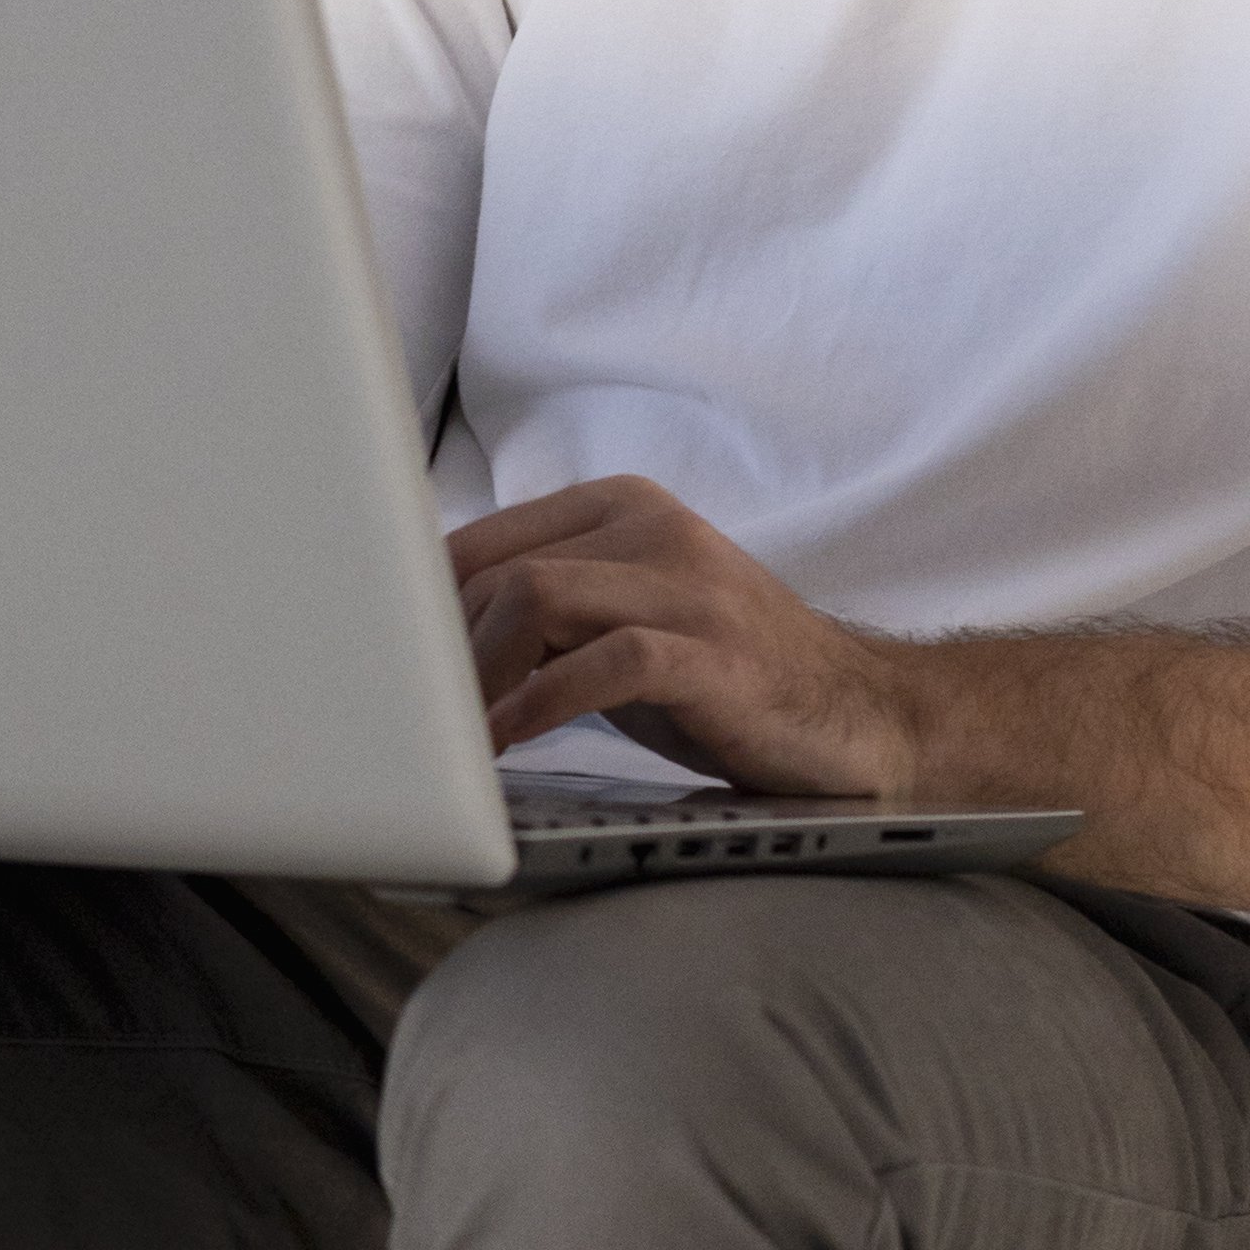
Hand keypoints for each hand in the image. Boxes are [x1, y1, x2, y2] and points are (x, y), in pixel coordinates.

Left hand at [450, 478, 917, 792]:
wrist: (865, 714)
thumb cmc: (725, 674)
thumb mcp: (623, 621)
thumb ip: (543, 612)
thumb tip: (426, 641)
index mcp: (619, 508)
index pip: (475, 542)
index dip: (416, 612)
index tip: (384, 673)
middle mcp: (651, 528)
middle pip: (495, 572)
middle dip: (440, 655)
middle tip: (414, 725)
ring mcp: (687, 587)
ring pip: (536, 598)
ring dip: (478, 674)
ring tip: (456, 737)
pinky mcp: (715, 654)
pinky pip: (606, 661)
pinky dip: (542, 702)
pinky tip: (512, 741)